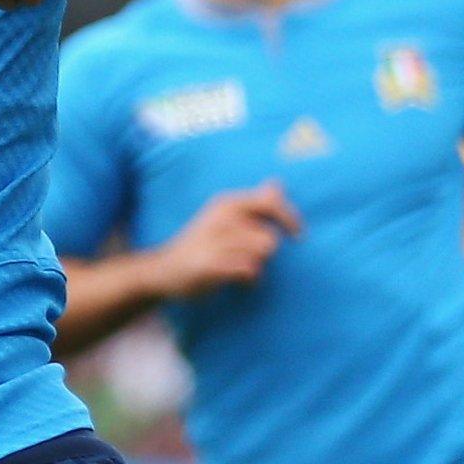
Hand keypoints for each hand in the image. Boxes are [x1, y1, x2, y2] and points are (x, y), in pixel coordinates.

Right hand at [149, 181, 302, 298]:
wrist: (164, 270)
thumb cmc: (202, 243)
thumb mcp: (225, 216)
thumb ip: (254, 202)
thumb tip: (278, 182)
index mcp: (227, 203)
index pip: (270, 202)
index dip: (290, 219)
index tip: (299, 236)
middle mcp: (221, 216)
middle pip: (269, 238)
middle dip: (265, 253)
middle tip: (249, 258)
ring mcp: (214, 240)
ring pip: (261, 255)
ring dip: (258, 267)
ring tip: (241, 269)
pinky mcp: (210, 263)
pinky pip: (249, 270)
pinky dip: (250, 279)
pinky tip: (238, 281)